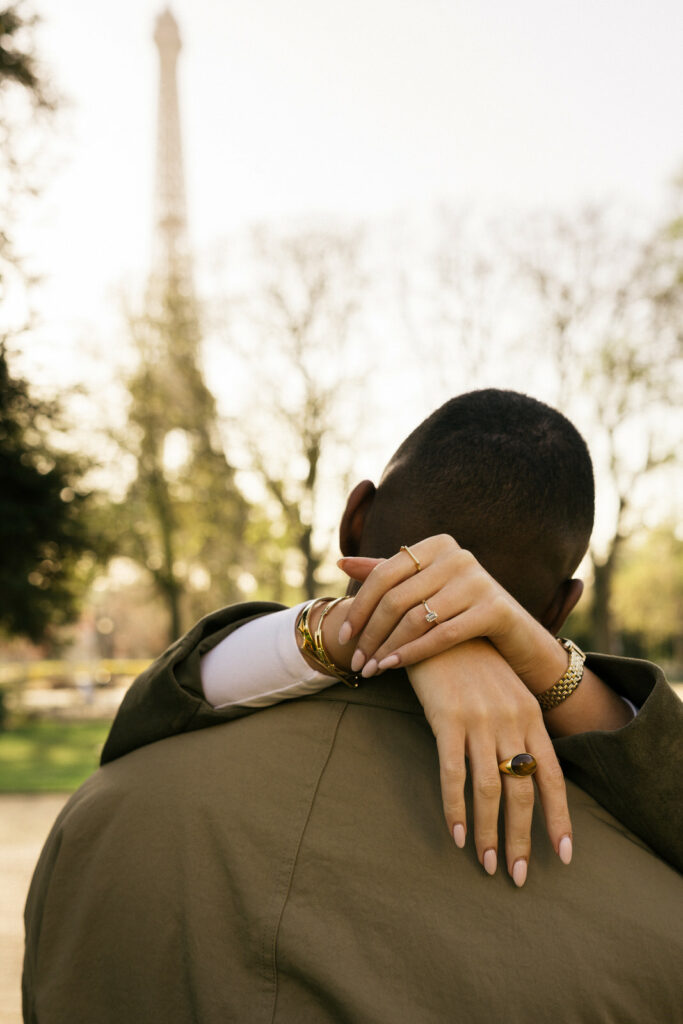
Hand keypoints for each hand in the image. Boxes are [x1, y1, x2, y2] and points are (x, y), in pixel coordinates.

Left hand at [337, 534, 565, 691]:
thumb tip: (341, 563)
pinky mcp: (495, 609)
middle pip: (397, 598)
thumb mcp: (426, 589)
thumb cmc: (462, 613)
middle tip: (356, 662)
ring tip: (370, 670)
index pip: (383, 574)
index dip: (359, 607)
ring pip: (416, 618)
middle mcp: (458, 556)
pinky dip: (413, 653)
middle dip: (370, 634)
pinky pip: (443, 635)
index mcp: (437, 545)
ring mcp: (478, 580)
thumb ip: (388, 574)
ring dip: (387, 648)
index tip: (343, 637)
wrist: (519, 640)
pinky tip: (393, 668)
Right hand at [408, 640, 572, 885]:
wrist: (438, 625)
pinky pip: (453, 774)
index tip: (562, 856)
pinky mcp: (447, 719)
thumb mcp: (506, 691)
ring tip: (485, 864)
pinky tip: (456, 834)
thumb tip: (523, 774)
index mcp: (531, 716)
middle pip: (523, 792)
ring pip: (491, 790)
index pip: (552, 777)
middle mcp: (512, 721)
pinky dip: (455, 808)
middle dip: (521, 840)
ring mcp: (481, 720)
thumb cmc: (470, 663)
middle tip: (517, 875)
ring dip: (489, 833)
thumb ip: (518, 727)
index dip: (559, 819)